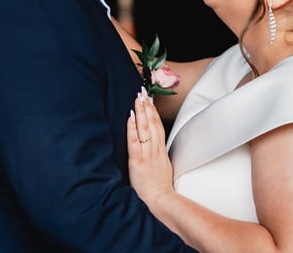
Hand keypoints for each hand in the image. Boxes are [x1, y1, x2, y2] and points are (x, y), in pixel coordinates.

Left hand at [127, 87, 174, 205]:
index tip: (150, 100)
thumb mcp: (162, 166)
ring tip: (138, 99)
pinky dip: (132, 128)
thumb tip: (152, 145)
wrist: (159, 200)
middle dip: (147, 106)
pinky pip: (135, 141)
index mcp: (160, 150)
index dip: (154, 112)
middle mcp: (154, 149)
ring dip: (141, 112)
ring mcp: (147, 154)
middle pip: (152, 123)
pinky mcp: (138, 161)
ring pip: (145, 128)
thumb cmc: (159, 186)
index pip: (158, 126)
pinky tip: (130, 118)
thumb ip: (157, 154)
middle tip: (143, 92)